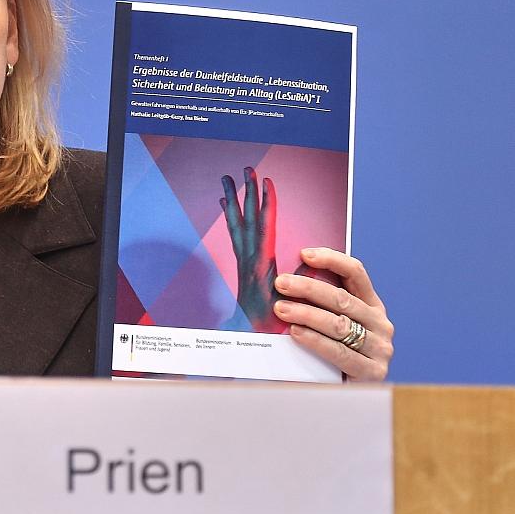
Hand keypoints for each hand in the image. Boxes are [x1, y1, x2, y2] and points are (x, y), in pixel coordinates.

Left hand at [219, 167, 287, 332]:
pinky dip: (233, 217)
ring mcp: (243, 261)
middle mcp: (249, 260)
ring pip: (237, 224)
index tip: (266, 182)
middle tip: (244, 170)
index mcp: (260, 267)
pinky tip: (228, 208)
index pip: (264, 228)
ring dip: (234, 201)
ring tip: (226, 180)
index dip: (266, 205)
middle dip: (246, 194)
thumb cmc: (268, 331)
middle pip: (247, 220)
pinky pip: (236, 234)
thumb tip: (285, 282)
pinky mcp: (242, 266)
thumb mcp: (278, 313)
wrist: (247, 343)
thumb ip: (288, 294)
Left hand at [271, 248, 394, 381]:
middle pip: (342, 298)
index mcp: (372, 306)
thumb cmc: (336, 358)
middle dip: (308, 288)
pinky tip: (296, 333)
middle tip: (281, 283)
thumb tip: (286, 286)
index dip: (331, 260)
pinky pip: (339, 352)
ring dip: (307, 313)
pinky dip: (315, 340)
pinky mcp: (373, 371)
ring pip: (339, 324)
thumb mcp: (335, 328)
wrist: (356, 401)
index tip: (304, 254)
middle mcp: (380, 323)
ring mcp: (380, 348)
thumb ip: (321, 307)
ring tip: (281, 309)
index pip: (356, 273)